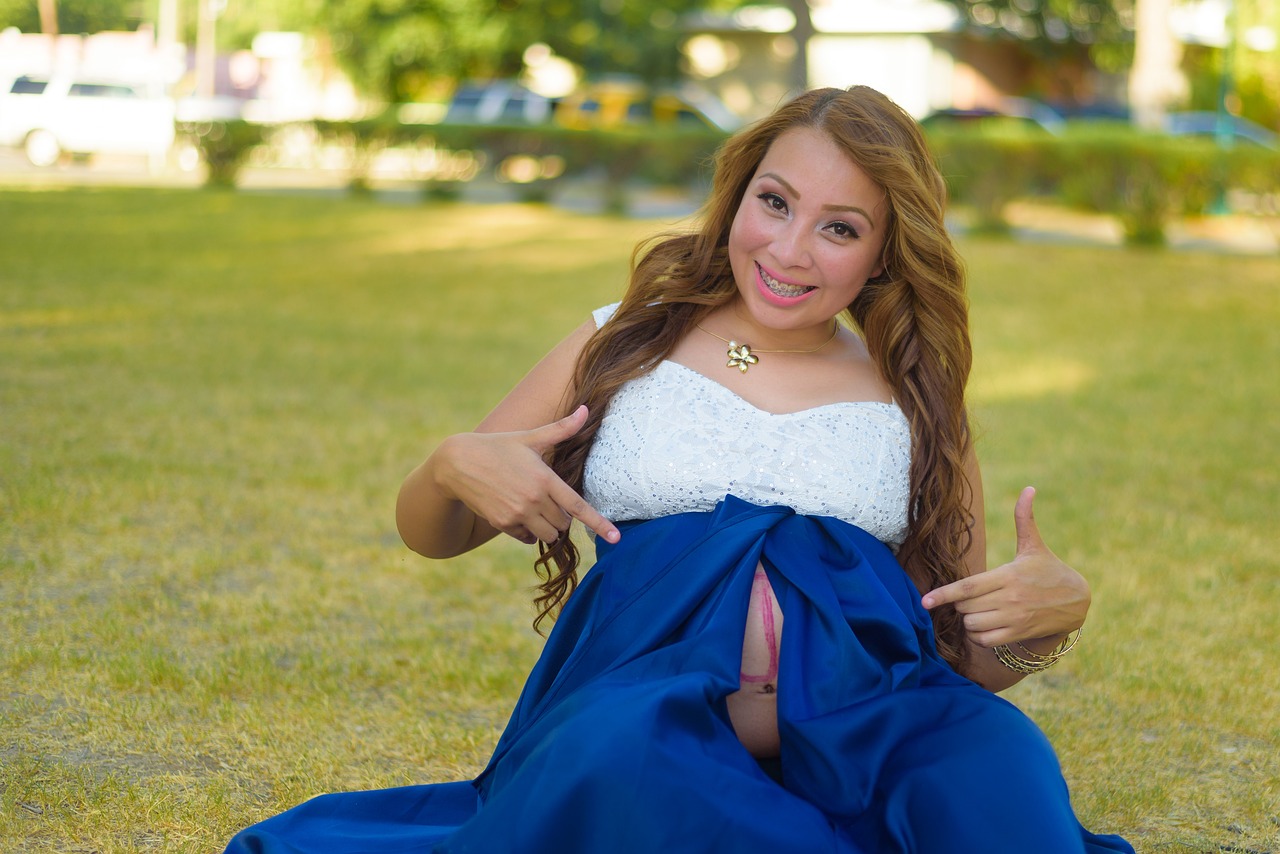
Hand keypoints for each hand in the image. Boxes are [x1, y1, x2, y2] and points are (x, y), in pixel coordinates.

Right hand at [436, 405, 619, 546]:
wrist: (458, 463)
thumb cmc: (499, 447)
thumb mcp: (530, 438)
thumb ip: (561, 429)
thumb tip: (586, 410)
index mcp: (544, 478)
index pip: (578, 506)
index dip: (599, 523)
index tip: (616, 538)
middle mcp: (533, 499)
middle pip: (563, 523)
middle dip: (562, 516)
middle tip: (548, 499)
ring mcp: (517, 513)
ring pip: (548, 534)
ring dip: (548, 527)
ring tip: (536, 508)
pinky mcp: (503, 524)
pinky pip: (527, 539)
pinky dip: (529, 532)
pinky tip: (520, 515)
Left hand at [921, 487, 1089, 647]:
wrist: (1077, 601)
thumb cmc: (1049, 570)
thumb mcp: (1034, 546)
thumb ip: (1025, 519)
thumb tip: (1029, 489)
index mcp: (1008, 575)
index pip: (968, 587)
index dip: (943, 594)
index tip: (924, 601)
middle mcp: (1009, 599)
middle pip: (965, 607)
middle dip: (958, 603)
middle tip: (967, 596)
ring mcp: (1014, 619)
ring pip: (973, 625)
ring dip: (967, 620)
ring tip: (974, 610)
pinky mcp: (1018, 633)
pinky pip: (985, 640)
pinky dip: (977, 636)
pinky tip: (982, 625)